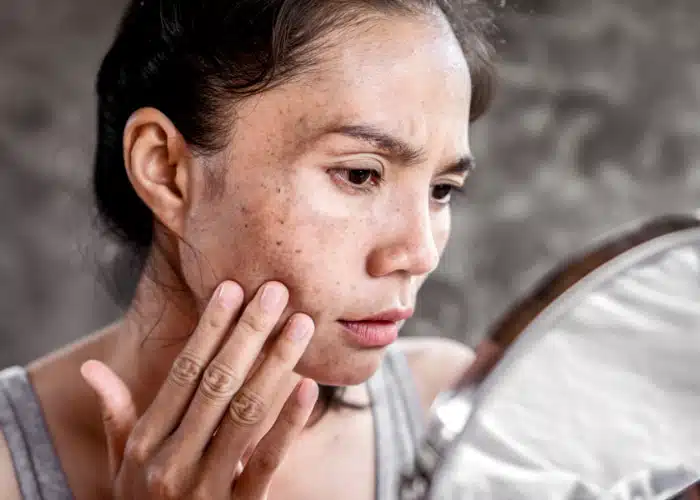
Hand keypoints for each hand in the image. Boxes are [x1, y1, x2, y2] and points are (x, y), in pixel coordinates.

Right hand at [81, 281, 317, 498]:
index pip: (184, 372)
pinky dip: (288, 424)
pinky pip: (267, 461)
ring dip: (275, 364)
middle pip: (217, 382)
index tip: (232, 290)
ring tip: (300, 325)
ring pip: (245, 412)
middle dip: (249, 333)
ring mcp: (205, 487)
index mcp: (145, 442)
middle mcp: (172, 460)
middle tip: (277, 291)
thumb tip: (91, 367)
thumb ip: (115, 415)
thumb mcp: (122, 465)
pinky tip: (308, 389)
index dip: (210, 329)